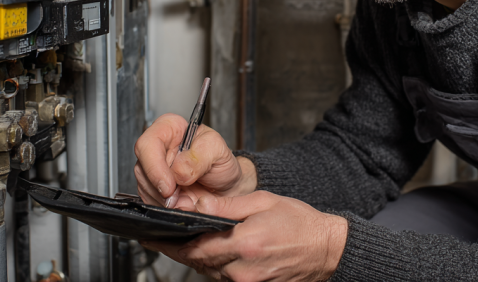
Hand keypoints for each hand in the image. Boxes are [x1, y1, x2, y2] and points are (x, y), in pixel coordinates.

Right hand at [134, 113, 256, 207]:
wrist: (224, 187)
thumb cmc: (220, 163)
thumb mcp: (217, 151)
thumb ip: (200, 156)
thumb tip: (178, 169)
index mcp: (169, 129)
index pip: (148, 144)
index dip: (154, 167)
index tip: (169, 186)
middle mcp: (157, 149)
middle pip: (142, 169)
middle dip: (162, 189)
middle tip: (184, 198)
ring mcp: (152, 170)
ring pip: (145, 189)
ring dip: (166, 201)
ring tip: (189, 199)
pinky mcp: (152, 190)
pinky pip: (151, 202)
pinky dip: (167, 208)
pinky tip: (182, 204)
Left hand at [144, 191, 348, 281]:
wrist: (327, 249)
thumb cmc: (300, 223)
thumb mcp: (262, 202)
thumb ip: (225, 206)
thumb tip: (194, 204)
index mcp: (244, 244)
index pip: (194, 249)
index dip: (169, 244)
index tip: (150, 237)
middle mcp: (243, 270)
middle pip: (197, 263)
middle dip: (181, 249)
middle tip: (165, 236)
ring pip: (208, 272)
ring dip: (198, 257)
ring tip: (192, 239)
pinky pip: (224, 278)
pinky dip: (215, 265)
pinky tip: (215, 251)